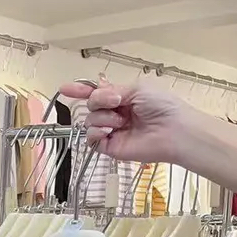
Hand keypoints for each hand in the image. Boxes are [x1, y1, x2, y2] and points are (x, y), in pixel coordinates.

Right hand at [58, 80, 197, 165]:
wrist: (172, 130)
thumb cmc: (161, 105)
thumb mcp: (136, 89)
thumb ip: (112, 91)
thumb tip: (95, 96)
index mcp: (122, 97)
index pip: (96, 93)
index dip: (80, 90)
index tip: (65, 88)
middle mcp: (115, 114)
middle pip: (91, 105)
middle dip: (99, 101)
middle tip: (116, 103)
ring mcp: (112, 131)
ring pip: (90, 121)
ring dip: (102, 117)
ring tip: (120, 121)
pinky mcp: (110, 147)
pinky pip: (92, 139)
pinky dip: (97, 133)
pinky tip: (110, 131)